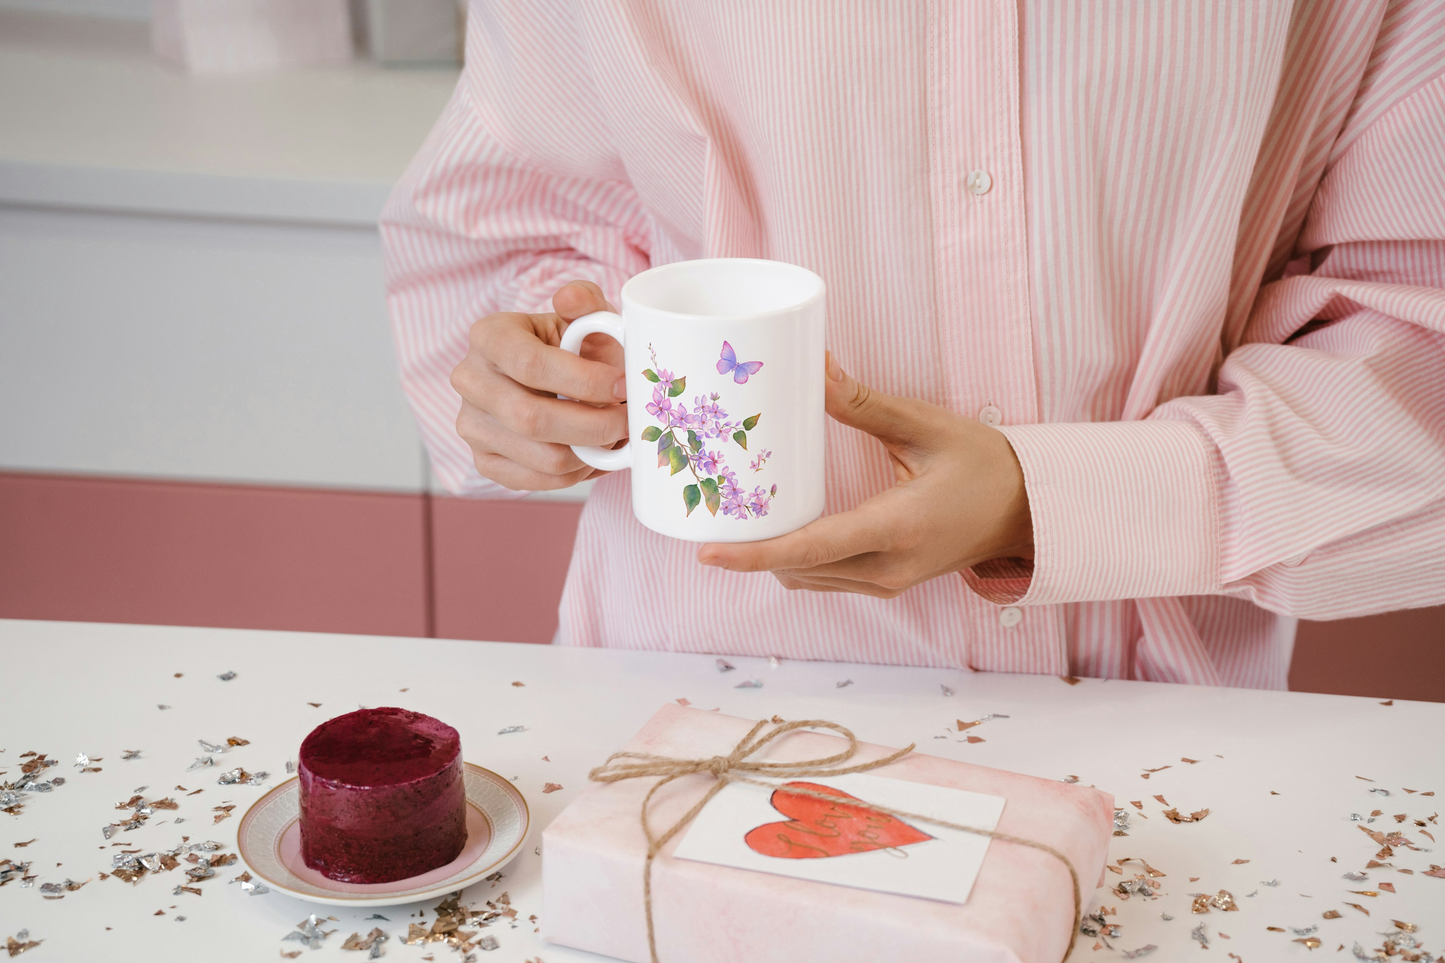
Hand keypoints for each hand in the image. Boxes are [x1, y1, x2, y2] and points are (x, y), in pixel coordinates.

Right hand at [450, 281, 627, 489]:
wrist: (548, 377)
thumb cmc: (571, 346)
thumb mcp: (582, 317)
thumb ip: (585, 302)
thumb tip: (572, 297)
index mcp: (488, 336)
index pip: (530, 365)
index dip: (585, 381)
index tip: (621, 386)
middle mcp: (469, 380)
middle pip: (532, 418)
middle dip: (594, 425)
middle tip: (627, 420)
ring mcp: (471, 425)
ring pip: (542, 457)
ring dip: (592, 452)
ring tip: (615, 435)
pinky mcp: (484, 461)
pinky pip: (539, 481)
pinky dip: (578, 473)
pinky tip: (592, 453)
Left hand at [697, 354, 1033, 597]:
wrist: (1030, 510)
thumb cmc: (985, 463)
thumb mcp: (926, 427)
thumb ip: (863, 403)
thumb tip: (813, 366)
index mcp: (898, 528)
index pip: (813, 549)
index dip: (755, 555)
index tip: (710, 552)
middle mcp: (889, 567)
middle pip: (798, 568)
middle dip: (750, 549)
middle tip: (710, 512)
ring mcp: (888, 583)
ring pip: (808, 579)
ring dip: (770, 557)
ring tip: (735, 518)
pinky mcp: (886, 583)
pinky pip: (826, 578)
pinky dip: (795, 560)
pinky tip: (776, 529)